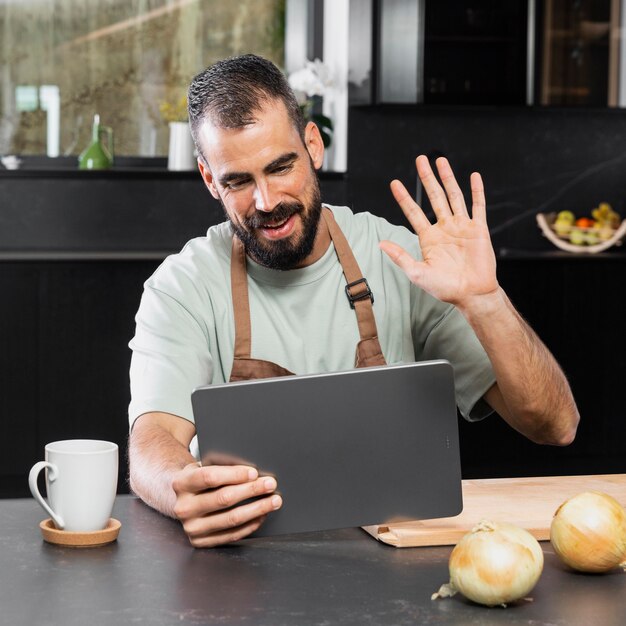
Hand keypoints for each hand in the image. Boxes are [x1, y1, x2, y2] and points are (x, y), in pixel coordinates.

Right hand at [172, 462, 281, 547]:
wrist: (181, 500)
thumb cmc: (199, 479)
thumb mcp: (203, 466)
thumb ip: (222, 466)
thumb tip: (254, 471)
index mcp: (181, 483)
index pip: (210, 477)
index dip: (234, 475)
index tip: (254, 472)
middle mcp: (183, 508)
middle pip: (223, 499)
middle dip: (251, 490)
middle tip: (271, 484)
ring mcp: (191, 527)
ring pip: (231, 519)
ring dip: (257, 509)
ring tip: (273, 500)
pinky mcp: (200, 542)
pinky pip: (231, 535)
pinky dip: (251, 524)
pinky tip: (262, 514)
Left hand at [380, 155, 498, 310]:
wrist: (472, 294)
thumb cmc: (445, 288)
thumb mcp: (417, 273)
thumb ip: (400, 257)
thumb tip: (380, 244)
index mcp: (429, 238)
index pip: (413, 212)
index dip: (404, 197)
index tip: (394, 183)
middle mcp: (445, 228)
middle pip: (434, 197)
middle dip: (426, 178)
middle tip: (420, 159)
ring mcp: (462, 227)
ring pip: (454, 196)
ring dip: (447, 178)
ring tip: (440, 160)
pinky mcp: (479, 229)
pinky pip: (478, 206)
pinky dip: (477, 191)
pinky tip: (473, 176)